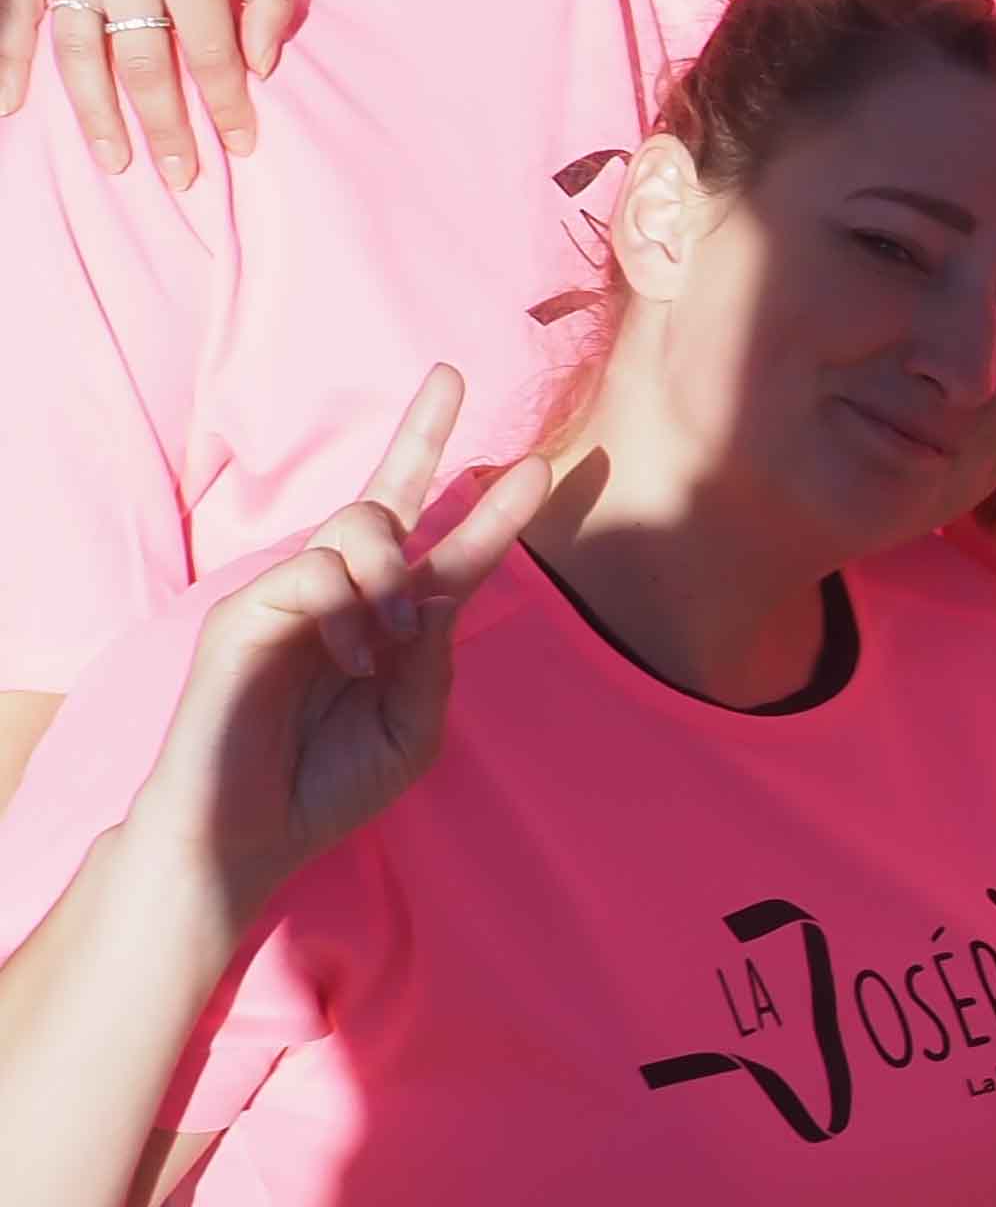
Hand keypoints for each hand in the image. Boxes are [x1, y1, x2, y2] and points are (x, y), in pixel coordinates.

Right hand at [131, 370, 548, 921]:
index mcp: (391, 626)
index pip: (449, 553)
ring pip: (360, 524)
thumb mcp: (413, 729)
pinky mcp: (247, 610)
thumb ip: (435, 664)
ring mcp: (293, 597)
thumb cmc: (327, 785)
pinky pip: (314, 568)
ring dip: (392, 573)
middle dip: (422, 434)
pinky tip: (347, 659)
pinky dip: (346, 610)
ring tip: (384, 643)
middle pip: (390, 497)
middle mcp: (345, 598)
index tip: (536, 465)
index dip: (491, 512)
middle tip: (451, 373)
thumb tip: (440, 595)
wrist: (248, 832)